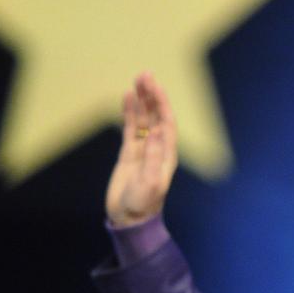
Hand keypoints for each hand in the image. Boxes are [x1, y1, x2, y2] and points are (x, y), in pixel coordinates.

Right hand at [105, 72, 177, 226]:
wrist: (130, 218)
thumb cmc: (143, 203)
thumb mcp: (150, 183)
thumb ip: (153, 158)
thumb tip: (155, 133)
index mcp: (167, 153)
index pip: (166, 122)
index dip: (161, 103)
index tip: (154, 86)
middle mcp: (158, 147)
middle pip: (156, 115)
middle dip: (152, 95)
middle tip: (145, 75)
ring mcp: (143, 148)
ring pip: (143, 119)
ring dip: (142, 100)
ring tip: (137, 80)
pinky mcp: (130, 153)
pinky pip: (130, 128)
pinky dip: (129, 112)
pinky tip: (126, 98)